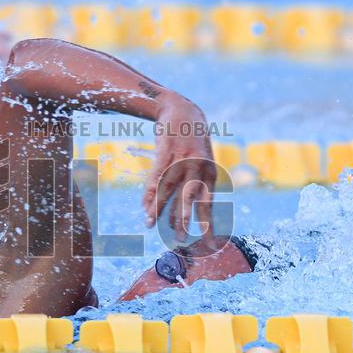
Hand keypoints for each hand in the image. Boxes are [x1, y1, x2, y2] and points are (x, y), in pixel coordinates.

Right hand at [142, 98, 217, 243]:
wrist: (182, 109)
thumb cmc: (191, 140)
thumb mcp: (201, 160)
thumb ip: (197, 184)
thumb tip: (187, 212)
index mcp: (209, 173)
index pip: (208, 203)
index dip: (207, 224)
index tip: (208, 244)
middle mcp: (198, 167)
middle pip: (189, 198)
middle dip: (183, 220)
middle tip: (179, 239)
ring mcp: (181, 158)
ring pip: (168, 189)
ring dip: (157, 208)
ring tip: (149, 224)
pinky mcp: (166, 151)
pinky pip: (156, 176)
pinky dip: (149, 192)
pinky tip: (144, 205)